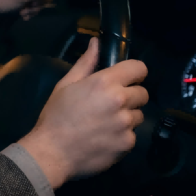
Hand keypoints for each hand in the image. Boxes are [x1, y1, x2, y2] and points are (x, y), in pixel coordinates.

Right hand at [16, 37, 148, 189]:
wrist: (52, 152)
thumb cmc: (56, 116)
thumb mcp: (66, 85)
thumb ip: (86, 63)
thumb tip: (96, 43)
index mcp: (105, 82)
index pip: (139, 68)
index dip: (134, 72)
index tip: (127, 79)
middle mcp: (120, 101)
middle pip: (143, 93)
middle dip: (131, 96)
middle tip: (111, 104)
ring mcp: (126, 124)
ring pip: (139, 115)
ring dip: (128, 117)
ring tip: (107, 123)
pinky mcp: (128, 143)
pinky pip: (132, 135)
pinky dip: (122, 136)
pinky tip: (105, 138)